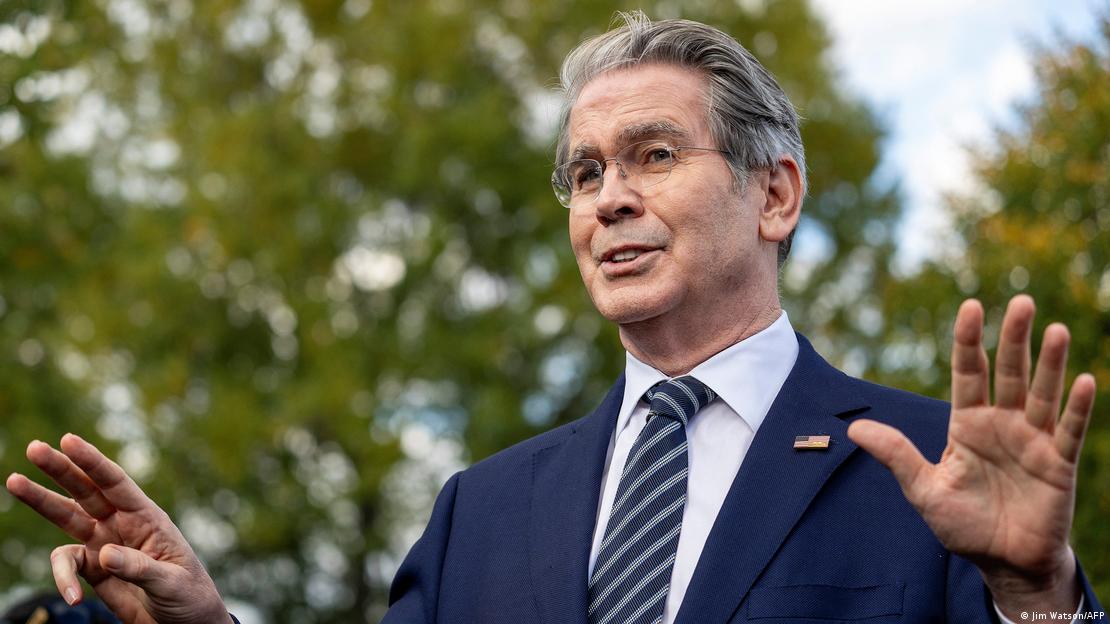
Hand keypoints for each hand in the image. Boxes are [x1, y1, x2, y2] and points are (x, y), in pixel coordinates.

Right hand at [5, 434, 232, 623]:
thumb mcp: (171, 582)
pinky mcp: (93, 569)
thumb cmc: (188, 596)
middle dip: (61, 469)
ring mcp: (104, 544)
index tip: (68, 441)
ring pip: (67, 517)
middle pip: (87, 491)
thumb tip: (103, 554)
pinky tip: (72, 599)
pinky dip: (62, 579)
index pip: (116, 483)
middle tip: (35, 448)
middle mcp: (122, 525)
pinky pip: (67, 566)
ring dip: (41, 500)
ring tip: (13, 481)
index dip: (92, 462)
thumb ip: (139, 568)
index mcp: (147, 518)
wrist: (184, 623)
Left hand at [848, 295, 1095, 614]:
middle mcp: (1002, 424)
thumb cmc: (963, 525)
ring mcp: (1033, 441)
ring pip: (1042, 394)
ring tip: (1054, 329)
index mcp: (967, 424)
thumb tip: (853, 427)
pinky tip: (1085, 381)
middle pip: (1008, 373)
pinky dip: (1078, 407)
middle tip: (1021, 302)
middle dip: (1014, 338)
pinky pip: (1070, 431)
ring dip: (1050, 364)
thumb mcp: (923, 489)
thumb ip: (896, 455)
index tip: (971, 306)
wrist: (1002, 563)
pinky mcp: (1059, 464)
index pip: (968, 373)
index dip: (969, 341)